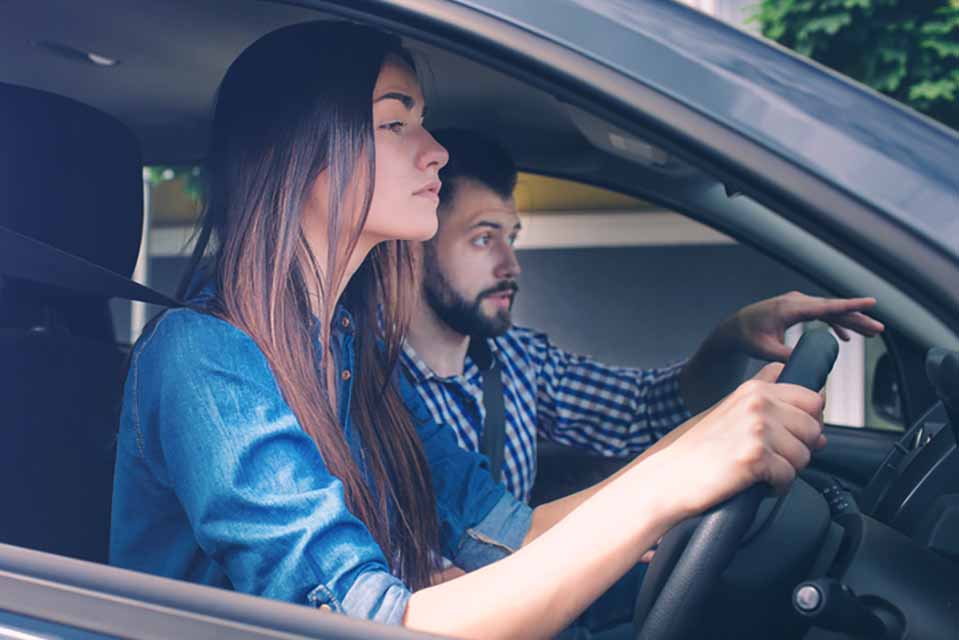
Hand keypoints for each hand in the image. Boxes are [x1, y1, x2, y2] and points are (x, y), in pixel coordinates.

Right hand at [661, 363, 825, 517]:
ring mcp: (757, 429)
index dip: (808, 419)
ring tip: (759, 471)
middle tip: (772, 457)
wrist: (668, 476)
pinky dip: (776, 487)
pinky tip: (755, 484)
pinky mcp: (756, 457)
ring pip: (805, 454)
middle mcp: (758, 403)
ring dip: (787, 469)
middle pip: (813, 426)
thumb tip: (820, 404)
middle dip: (800, 447)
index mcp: (754, 389)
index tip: (790, 433)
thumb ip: (768, 396)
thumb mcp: (730, 409)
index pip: (811, 396)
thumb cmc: (696, 449)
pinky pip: (790, 476)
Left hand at [725, 291, 883, 361]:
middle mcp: (796, 301)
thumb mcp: (765, 349)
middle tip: (879, 328)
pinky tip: (846, 337)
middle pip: (833, 308)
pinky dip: (835, 323)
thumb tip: (805, 364)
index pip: (826, 306)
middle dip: (858, 318)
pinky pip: (822, 314)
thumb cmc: (747, 337)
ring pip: (830, 311)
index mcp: (789, 308)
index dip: (850, 305)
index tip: (871, 302)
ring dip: (850, 321)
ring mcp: (797, 303)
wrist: (734, 328)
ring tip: (871, 332)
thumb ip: (785, 355)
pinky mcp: (797, 309)